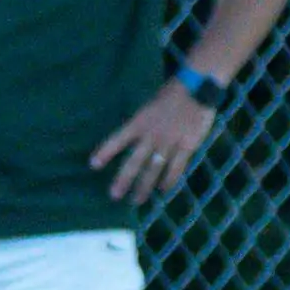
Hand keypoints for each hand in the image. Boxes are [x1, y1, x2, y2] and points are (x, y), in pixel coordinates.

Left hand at [90, 80, 217, 206]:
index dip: (106, 152)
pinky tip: (164, 191)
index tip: (93, 165)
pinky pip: (176, 168)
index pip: (118, 139)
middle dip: (123, 180)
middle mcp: (151, 135)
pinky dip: (169, 181)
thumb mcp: (150, 106)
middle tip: (114, 195)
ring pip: (153, 170)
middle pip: (134, 162)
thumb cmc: (172, 93)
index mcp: (140, 122)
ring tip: (137, 200)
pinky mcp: (187, 146)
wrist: (197, 88)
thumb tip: (133, 139)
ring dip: (144, 187)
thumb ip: (143, 124)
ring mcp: (169, 142)